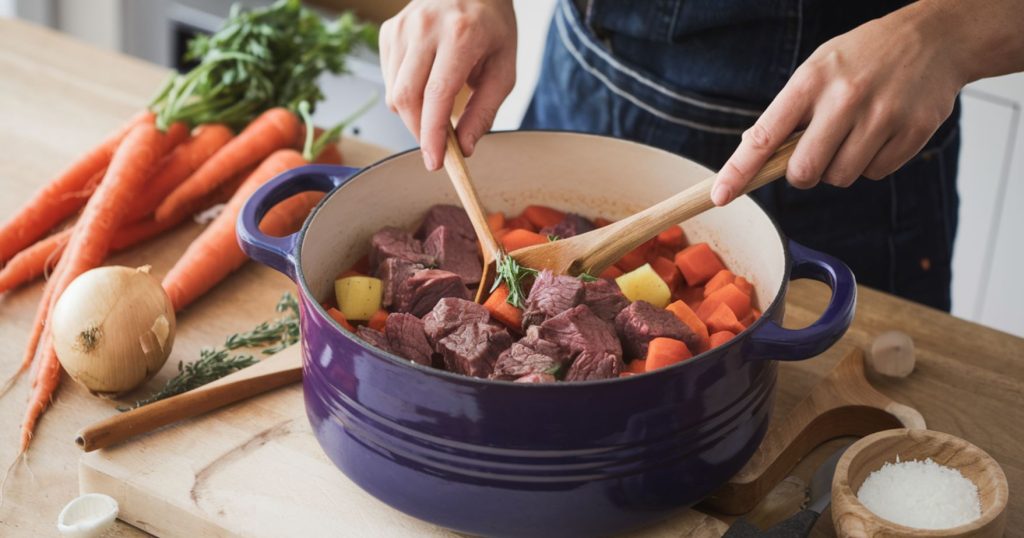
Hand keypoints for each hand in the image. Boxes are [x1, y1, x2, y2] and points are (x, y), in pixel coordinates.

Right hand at [379, 0, 516, 170]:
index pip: (437, 95)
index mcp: (460, 35)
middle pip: (406, 98)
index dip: (432, 135)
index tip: (434, 161)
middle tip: (438, 145)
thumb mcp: (504, 70)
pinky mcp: (389, 31)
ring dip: (413, 115)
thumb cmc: (492, 28)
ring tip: (438, 108)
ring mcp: (402, 27)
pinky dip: (405, 95)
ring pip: (394, 92)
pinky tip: (425, 85)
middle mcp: (425, 27)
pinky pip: (389, 79)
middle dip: (420, 132)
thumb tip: (464, 148)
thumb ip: (484, 111)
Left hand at [711, 3, 967, 204]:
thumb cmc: (864, 57)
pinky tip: (879, 134)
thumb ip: (788, 110)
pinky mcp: (912, 132)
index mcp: (811, 80)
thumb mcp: (818, 69)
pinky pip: (875, 174)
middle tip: (811, 157)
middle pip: (804, 171)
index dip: (739, 171)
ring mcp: (881, 115)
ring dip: (839, 169)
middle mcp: (844, 98)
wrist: (934, 38)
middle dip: (802, 175)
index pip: (765, 135)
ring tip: (852, 135)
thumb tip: (751, 149)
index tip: (720, 195)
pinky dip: (871, 164)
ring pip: (840, 177)